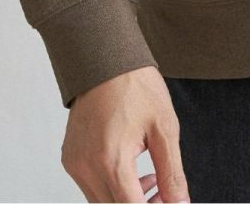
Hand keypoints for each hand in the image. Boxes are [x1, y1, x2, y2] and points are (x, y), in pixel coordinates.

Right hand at [61, 64, 190, 202]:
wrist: (106, 59)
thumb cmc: (135, 86)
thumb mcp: (163, 127)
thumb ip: (171, 172)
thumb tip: (179, 202)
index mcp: (111, 160)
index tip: (168, 201)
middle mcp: (87, 167)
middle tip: (162, 190)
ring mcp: (75, 164)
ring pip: (101, 203)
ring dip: (126, 199)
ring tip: (150, 179)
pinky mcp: (70, 159)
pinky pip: (90, 188)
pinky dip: (111, 188)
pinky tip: (130, 169)